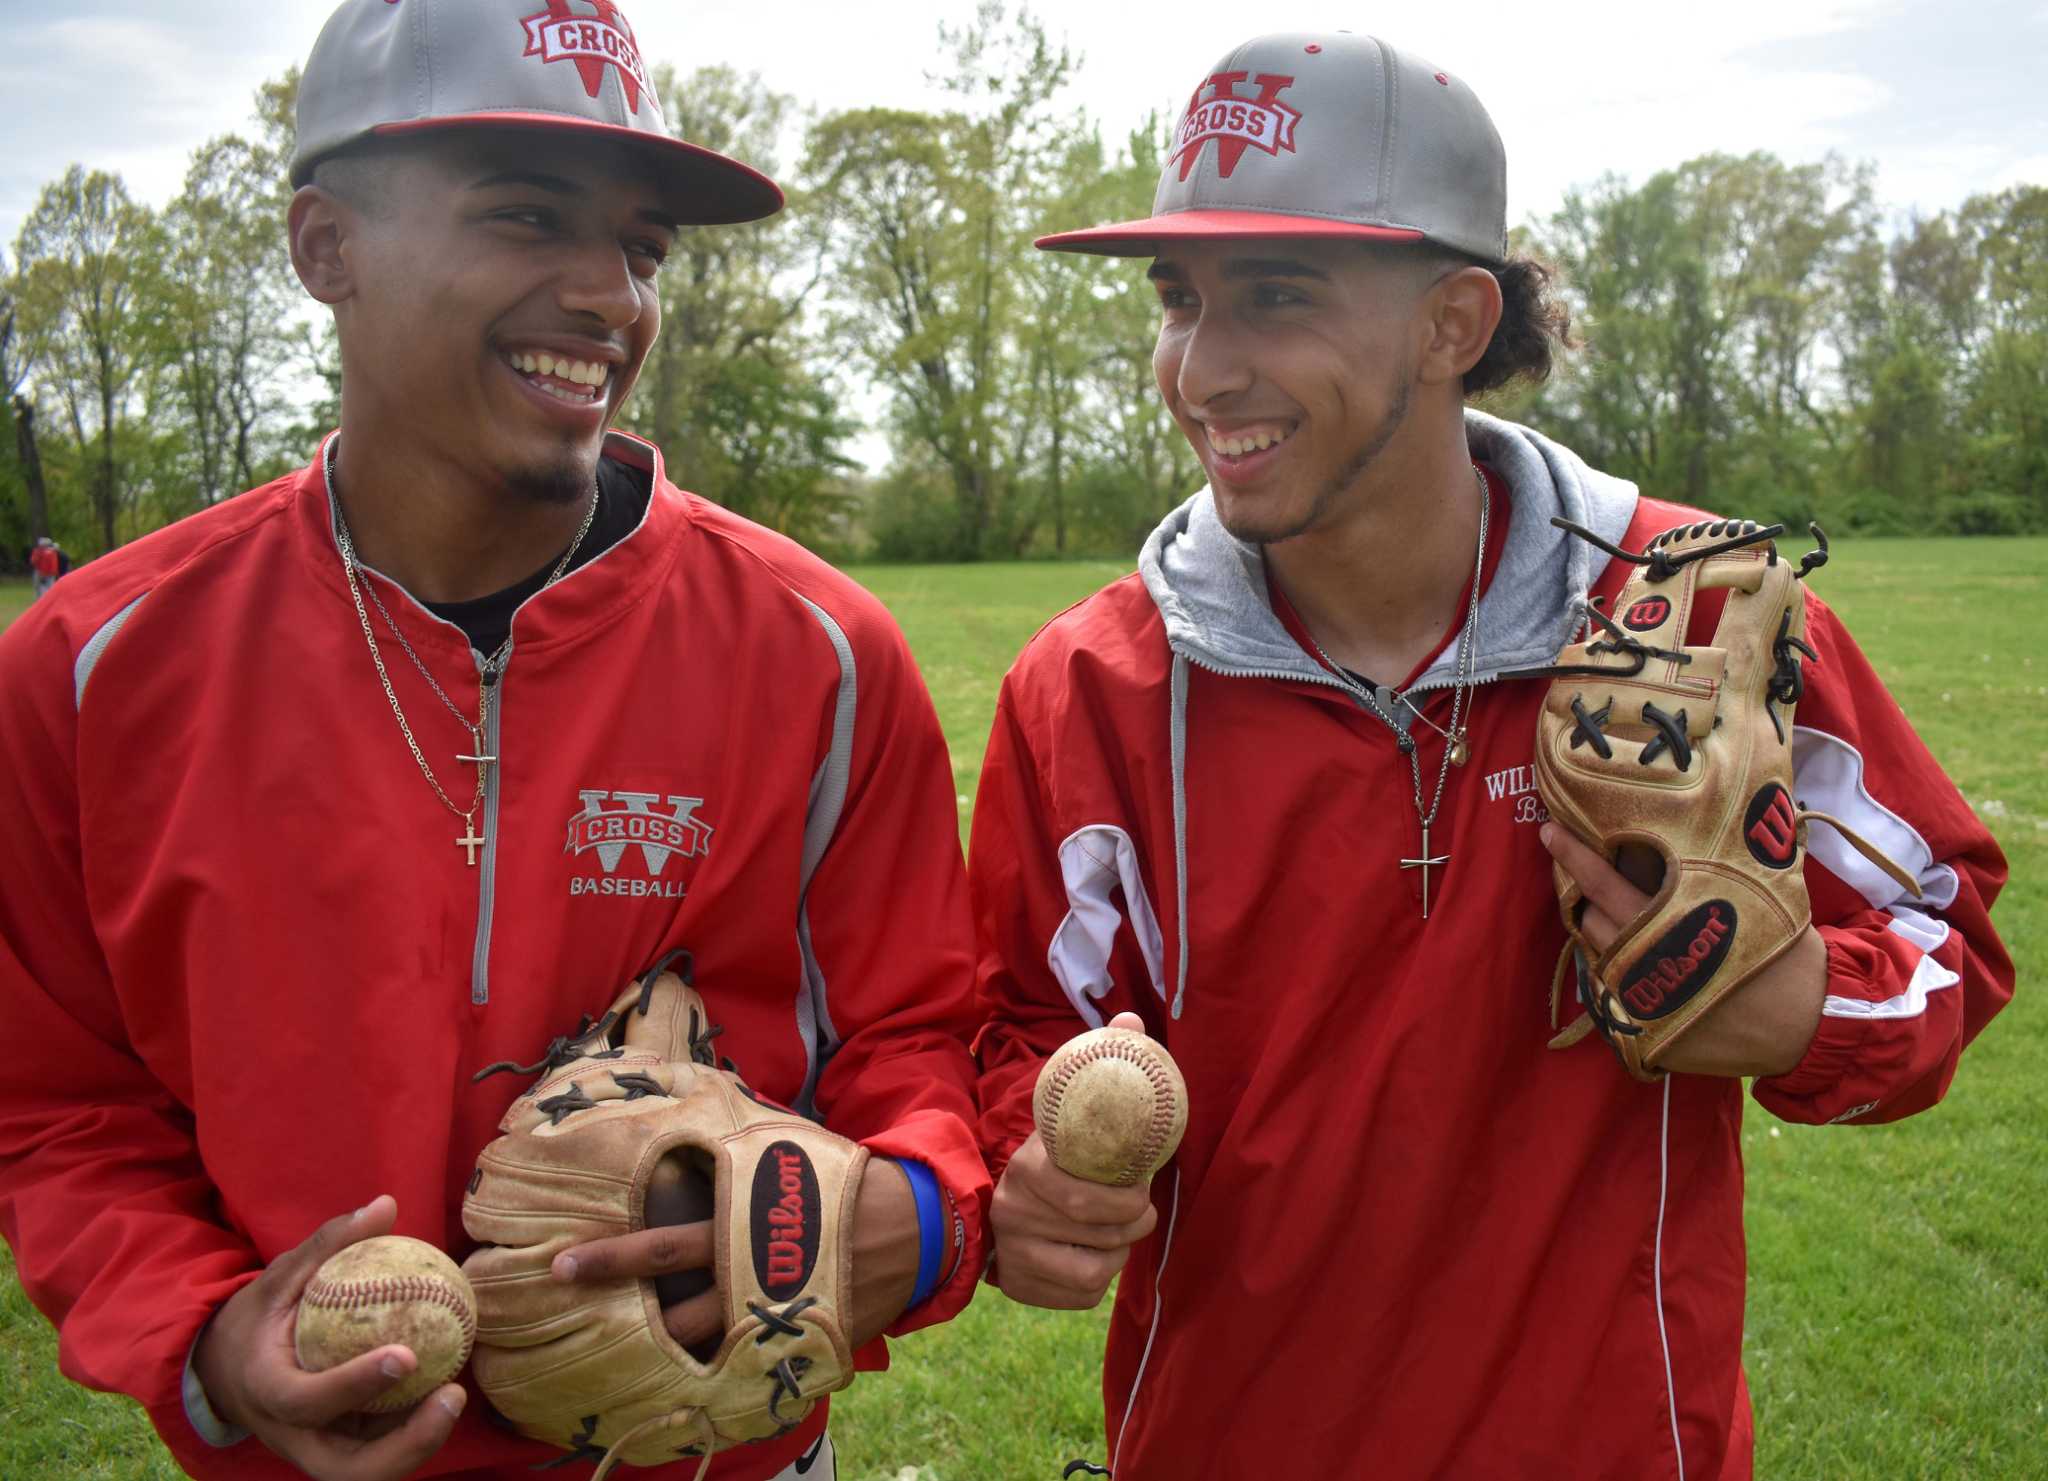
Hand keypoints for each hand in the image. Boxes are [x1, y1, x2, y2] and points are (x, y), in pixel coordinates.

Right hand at [192, 1196, 464, 1480]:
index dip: (355, 1384)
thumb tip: (385, 1204)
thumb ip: (328, 1245)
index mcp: (267, 1391)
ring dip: (418, 1442)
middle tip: (452, 1395)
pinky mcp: (338, 1450)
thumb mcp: (279, 1278)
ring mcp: (315, 1450)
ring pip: (369, 1471)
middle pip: (347, 1470)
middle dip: (405, 1446)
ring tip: (456, 1394)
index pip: (309, 1401)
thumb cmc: (257, 1318)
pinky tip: (446, 1388)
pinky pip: (379, 1451)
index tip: (405, 1354)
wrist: (224, 1371)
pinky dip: (414, 1431)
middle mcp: (291, 1435)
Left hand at [553, 1156, 922, 1351]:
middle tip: (566, 1296)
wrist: (913, 1224)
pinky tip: (683, 1388)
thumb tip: (692, 1113)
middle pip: (668, 1299)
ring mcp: (770, 1312)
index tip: (563, 1262)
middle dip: (617, 1296)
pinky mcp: (796, 1339)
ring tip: (612, 1361)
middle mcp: (746, 1273)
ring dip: (656, 1349)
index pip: (660, 1243)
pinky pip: (747, 1365)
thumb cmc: (844, 1177)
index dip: (610, 1258)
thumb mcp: (789, 1149)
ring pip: (702, 1341)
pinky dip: (715, 1376)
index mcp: (740, 1225)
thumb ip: (740, 1149)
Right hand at [989, 1012, 1160, 1310]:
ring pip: (1092, 1270)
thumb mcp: (1065, 1108)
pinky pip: (1081, 1296)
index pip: (1082, 1196)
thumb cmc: (1049, 1152)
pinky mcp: (1019, 1288)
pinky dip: (1099, 1278)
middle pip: (1096, 1233)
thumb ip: (1098, 1065)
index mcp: (1025, 1168)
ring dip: (1117, 1253)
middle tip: (1142, 1210)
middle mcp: (1012, 1215)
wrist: (992, 1198)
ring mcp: (1013, 1256)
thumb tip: (1130, 1022)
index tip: (1142, 1188)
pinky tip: (1094, 1254)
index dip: (1126, 1199)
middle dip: (1133, 1223)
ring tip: (1118, 1233)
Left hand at [1541, 824, 1825, 1075]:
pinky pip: (1612, 996)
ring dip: (1601, 935)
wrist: (1811, 1022)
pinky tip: (1635, 960)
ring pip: (1597, 957)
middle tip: (1585, 874)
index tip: (1550, 832)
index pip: (1603, 884)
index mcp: (1672, 923)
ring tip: (1616, 916)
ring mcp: (1641, 1002)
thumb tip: (1674, 842)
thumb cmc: (1785, 955)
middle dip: (1586, 896)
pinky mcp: (1646, 1034)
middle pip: (1590, 920)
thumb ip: (1704, 877)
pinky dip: (1618, 973)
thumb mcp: (1750, 901)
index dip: (1575, 856)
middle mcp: (1646, 963)